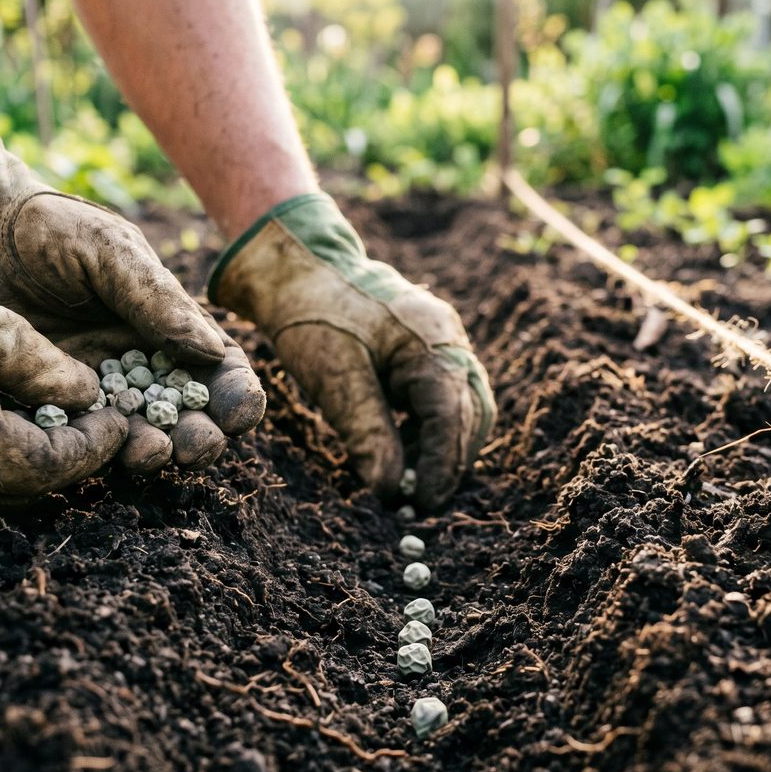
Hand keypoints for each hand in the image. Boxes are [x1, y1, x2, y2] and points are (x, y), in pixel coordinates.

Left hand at [0, 126, 264, 471]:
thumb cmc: (46, 228)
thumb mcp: (108, 251)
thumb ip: (157, 299)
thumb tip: (212, 352)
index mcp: (166, 327)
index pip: (217, 372)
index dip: (237, 397)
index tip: (237, 413)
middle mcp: (137, 367)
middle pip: (186, 416)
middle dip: (201, 438)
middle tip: (194, 444)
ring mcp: (92, 393)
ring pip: (138, 439)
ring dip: (155, 453)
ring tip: (148, 452)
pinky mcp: (46, 411)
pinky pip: (78, 443)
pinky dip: (94, 455)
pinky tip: (96, 451)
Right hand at [0, 158, 126, 503]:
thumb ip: (29, 358)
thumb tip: (87, 394)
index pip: (37, 468)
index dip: (87, 450)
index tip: (119, 422)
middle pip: (6, 486)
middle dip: (60, 461)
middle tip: (98, 426)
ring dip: (21, 457)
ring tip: (59, 417)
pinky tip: (1, 411)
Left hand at [210, 195, 495, 508]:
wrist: (301, 266)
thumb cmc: (313, 315)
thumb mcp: (334, 377)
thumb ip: (367, 433)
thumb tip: (389, 491)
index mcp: (431, 341)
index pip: (452, 417)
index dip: (441, 467)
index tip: (423, 506)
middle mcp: (449, 339)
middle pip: (470, 415)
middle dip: (449, 463)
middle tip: (420, 505)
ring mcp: (444, 339)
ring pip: (464, 407)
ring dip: (443, 448)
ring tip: (411, 484)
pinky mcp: (430, 346)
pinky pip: (445, 394)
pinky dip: (432, 428)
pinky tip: (405, 450)